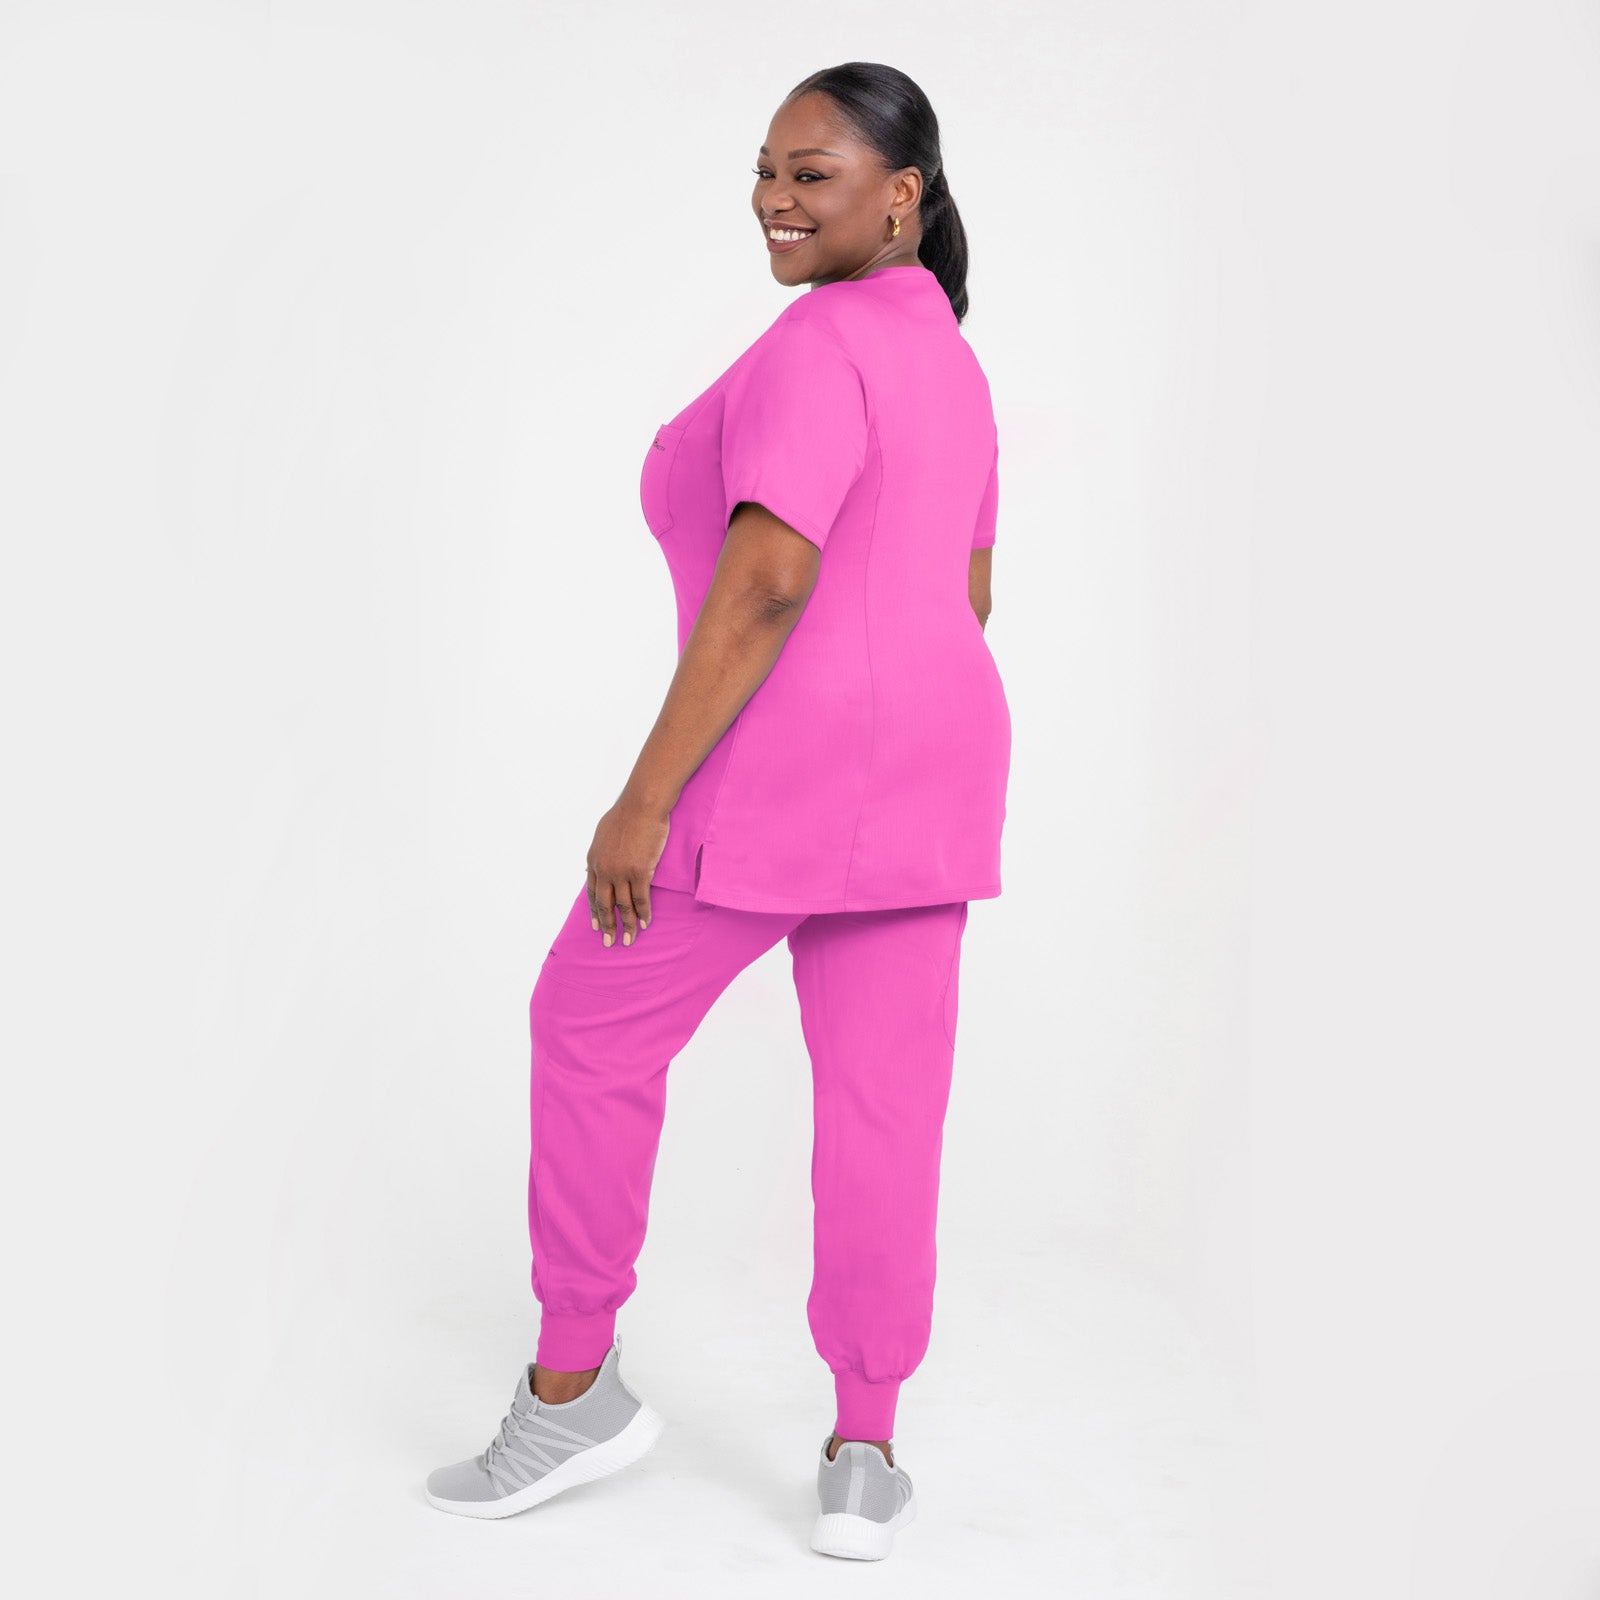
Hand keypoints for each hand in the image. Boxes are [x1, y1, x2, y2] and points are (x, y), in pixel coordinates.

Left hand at [586, 794, 670, 946]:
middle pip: (604, 904)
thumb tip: (594, 864)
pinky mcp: (640, 872)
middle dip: (607, 925)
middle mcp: (604, 869)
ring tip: (628, 940)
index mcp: (593, 860)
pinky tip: (645, 923)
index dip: (595, 911)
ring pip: (623, 905)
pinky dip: (643, 913)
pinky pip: (641, 899)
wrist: (642, 805)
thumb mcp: (603, 834)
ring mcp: (621, 872)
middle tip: (609, 942)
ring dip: (626, 925)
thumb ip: (600, 853)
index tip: (598, 926)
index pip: (591, 892)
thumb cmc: (626, 815)